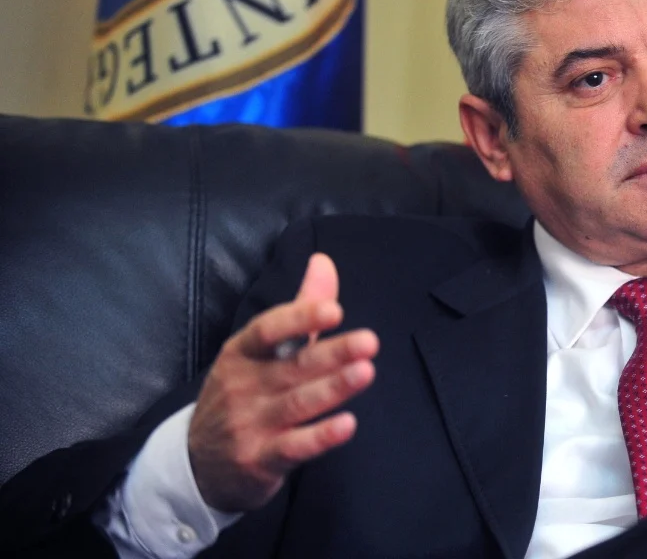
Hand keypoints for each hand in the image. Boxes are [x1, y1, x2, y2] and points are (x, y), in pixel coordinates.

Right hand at [188, 253, 378, 511]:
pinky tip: (347, 425)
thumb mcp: (260, 351)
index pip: (268, 330)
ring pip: (298, 404)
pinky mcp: (260, 460)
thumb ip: (300, 308)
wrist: (198, 464)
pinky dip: (321, 437)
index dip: (300, 319)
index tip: (335, 309)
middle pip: (293, 366)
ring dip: (333, 388)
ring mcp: (250, 424)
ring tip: (366, 372)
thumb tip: (324, 261)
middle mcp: (243, 386)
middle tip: (370, 341)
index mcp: (242, 353)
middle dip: (333, 354)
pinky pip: (294, 448)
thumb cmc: (243, 394)